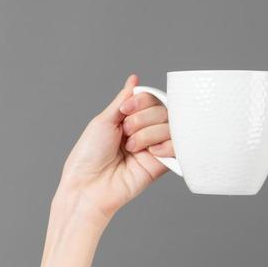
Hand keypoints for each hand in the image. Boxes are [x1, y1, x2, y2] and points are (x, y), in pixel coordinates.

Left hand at [57, 73, 176, 220]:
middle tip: (125, 133)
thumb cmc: (89, 155)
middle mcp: (145, 132)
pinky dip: (166, 145)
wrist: (88, 186)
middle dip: (142, 119)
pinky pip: (179, 147)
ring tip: (131, 148)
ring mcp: (155, 148)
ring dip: (149, 133)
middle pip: (163, 110)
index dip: (142, 101)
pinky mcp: (163, 165)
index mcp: (130, 120)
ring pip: (171, 126)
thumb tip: (134, 79)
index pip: (152, 99)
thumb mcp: (103, 120)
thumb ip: (124, 100)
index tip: (125, 110)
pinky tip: (150, 152)